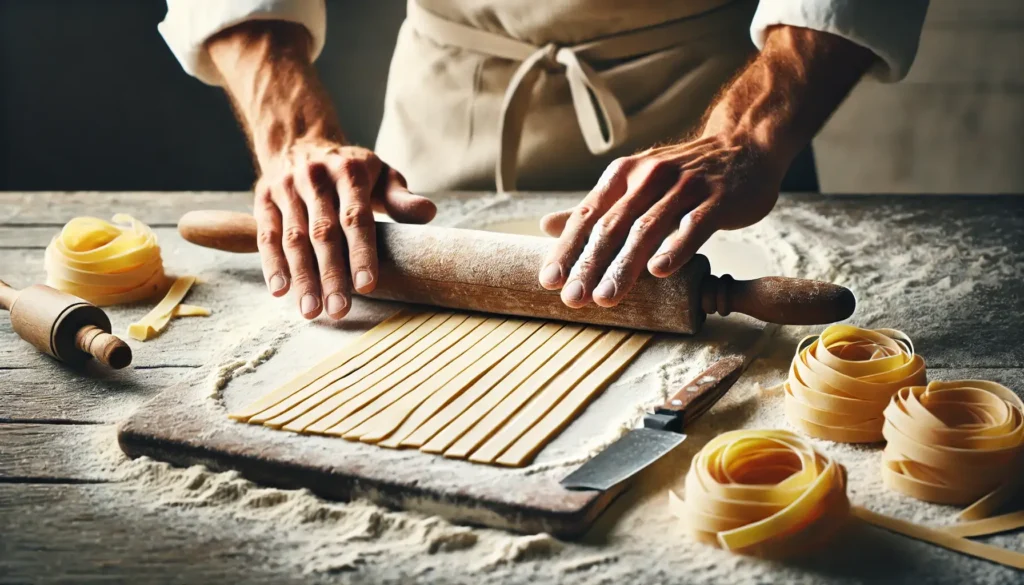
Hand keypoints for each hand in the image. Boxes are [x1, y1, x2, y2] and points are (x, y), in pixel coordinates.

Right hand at [255, 140, 435, 318]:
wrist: (299, 142)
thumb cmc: (351, 169)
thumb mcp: (381, 175)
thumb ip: (401, 197)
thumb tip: (428, 213)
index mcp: (349, 172)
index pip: (356, 217)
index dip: (361, 252)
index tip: (366, 285)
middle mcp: (315, 178)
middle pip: (323, 233)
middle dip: (331, 274)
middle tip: (339, 310)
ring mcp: (286, 188)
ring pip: (293, 238)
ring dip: (302, 277)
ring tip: (311, 311)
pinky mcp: (264, 199)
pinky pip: (267, 236)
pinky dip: (273, 264)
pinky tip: (281, 291)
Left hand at [537, 133, 783, 307]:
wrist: (745, 144)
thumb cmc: (684, 175)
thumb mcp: (635, 184)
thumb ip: (596, 208)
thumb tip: (546, 226)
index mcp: (625, 174)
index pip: (588, 216)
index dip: (568, 249)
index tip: (550, 281)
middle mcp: (650, 176)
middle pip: (613, 226)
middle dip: (590, 264)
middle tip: (574, 298)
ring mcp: (685, 186)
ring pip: (648, 228)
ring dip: (625, 265)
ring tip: (607, 296)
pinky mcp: (718, 199)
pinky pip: (694, 225)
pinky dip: (675, 247)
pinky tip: (660, 271)